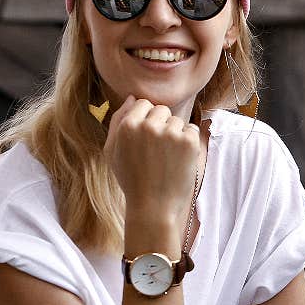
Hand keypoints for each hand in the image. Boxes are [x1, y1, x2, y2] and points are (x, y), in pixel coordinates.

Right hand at [103, 96, 200, 221]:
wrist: (153, 207)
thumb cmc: (131, 180)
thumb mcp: (112, 151)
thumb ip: (118, 121)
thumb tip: (132, 98)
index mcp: (128, 126)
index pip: (143, 103)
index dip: (146, 120)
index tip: (147, 139)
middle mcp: (149, 126)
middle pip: (162, 110)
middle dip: (161, 125)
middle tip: (157, 152)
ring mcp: (171, 133)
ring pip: (177, 120)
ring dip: (175, 134)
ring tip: (167, 158)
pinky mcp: (189, 142)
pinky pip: (191, 129)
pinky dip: (188, 142)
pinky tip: (178, 159)